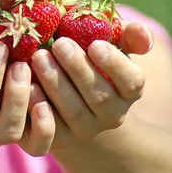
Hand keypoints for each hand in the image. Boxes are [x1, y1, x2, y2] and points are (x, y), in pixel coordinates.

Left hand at [30, 21, 153, 147]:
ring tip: (38, 57)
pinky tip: (29, 87)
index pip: (131, 82)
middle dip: (77, 68)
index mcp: (128, 91)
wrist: (63, 85)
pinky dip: (39, 110)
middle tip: (58, 44)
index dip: (115, 64)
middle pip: (99, 97)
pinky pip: (50, 133)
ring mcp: (84, 130)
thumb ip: (130, 35)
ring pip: (73, 112)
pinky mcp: (57, 140)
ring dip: (55, 83)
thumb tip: (142, 33)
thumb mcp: (110, 41)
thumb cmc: (88, 55)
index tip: (95, 44)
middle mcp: (111, 115)